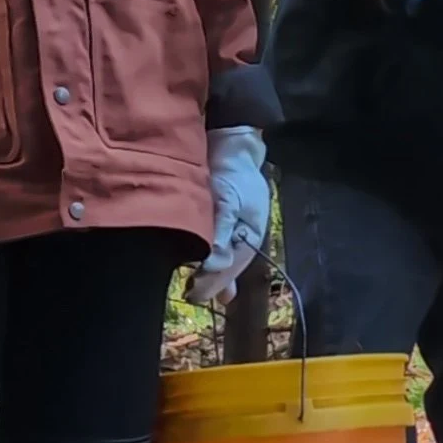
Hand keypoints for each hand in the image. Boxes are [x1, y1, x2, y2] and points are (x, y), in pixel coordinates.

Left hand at [190, 126, 271, 305]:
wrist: (231, 147)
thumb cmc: (234, 172)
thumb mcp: (230, 201)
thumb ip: (222, 232)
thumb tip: (214, 264)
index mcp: (251, 235)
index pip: (233, 266)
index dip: (214, 281)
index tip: (195, 293)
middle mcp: (242, 237)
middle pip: (228, 268)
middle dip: (211, 283)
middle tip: (191, 296)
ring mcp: (232, 230)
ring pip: (222, 261)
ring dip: (210, 277)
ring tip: (194, 290)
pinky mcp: (219, 223)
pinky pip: (215, 248)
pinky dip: (208, 262)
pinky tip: (200, 273)